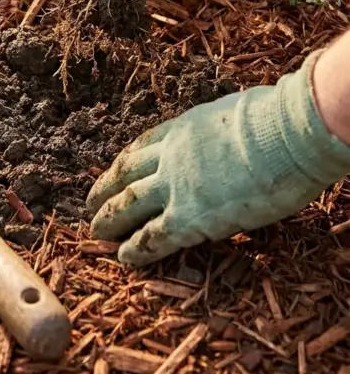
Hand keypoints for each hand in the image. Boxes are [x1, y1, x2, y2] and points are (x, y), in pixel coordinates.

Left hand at [87, 53, 349, 266]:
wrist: (284, 135)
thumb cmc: (274, 121)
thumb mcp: (234, 114)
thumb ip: (221, 130)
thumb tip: (234, 131)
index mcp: (184, 128)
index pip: (144, 146)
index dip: (125, 161)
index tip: (114, 169)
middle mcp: (171, 156)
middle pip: (127, 174)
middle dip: (105, 189)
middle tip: (89, 202)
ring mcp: (176, 186)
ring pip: (130, 204)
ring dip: (109, 219)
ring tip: (94, 233)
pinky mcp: (190, 218)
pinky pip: (154, 237)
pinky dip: (136, 249)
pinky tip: (124, 259)